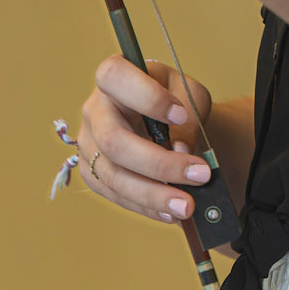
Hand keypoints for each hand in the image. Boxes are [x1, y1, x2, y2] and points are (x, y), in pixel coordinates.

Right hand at [76, 55, 214, 224]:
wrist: (167, 120)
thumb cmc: (175, 100)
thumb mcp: (190, 94)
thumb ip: (189, 118)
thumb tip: (178, 152)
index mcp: (114, 77)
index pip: (114, 77)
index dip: (146, 97)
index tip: (180, 115)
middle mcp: (94, 109)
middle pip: (113, 140)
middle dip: (158, 163)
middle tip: (200, 175)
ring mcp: (88, 144)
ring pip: (113, 175)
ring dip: (153, 195)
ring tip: (187, 206)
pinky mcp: (92, 173)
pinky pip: (115, 195)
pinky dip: (145, 206)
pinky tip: (170, 212)